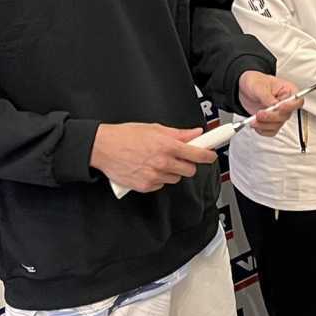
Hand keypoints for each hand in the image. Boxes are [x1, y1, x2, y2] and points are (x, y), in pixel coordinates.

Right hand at [90, 122, 216, 193]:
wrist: (103, 148)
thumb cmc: (125, 136)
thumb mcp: (154, 128)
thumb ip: (178, 133)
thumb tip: (195, 133)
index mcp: (167, 145)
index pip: (196, 154)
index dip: (207, 155)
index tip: (212, 155)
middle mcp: (162, 162)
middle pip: (189, 170)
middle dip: (188, 164)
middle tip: (182, 157)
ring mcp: (154, 176)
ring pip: (175, 178)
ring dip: (173, 171)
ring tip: (160, 160)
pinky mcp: (145, 186)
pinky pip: (161, 184)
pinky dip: (159, 178)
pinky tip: (149, 168)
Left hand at [238, 71, 301, 136]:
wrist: (244, 89)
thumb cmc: (255, 82)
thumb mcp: (259, 86)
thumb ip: (267, 97)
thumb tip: (274, 105)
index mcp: (288, 90)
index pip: (298, 101)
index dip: (291, 106)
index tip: (279, 107)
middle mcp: (286, 103)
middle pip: (286, 115)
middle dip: (271, 117)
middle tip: (259, 114)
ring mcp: (279, 114)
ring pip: (277, 125)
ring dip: (264, 125)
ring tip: (253, 120)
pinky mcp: (272, 121)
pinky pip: (271, 131)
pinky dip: (262, 130)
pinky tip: (256, 125)